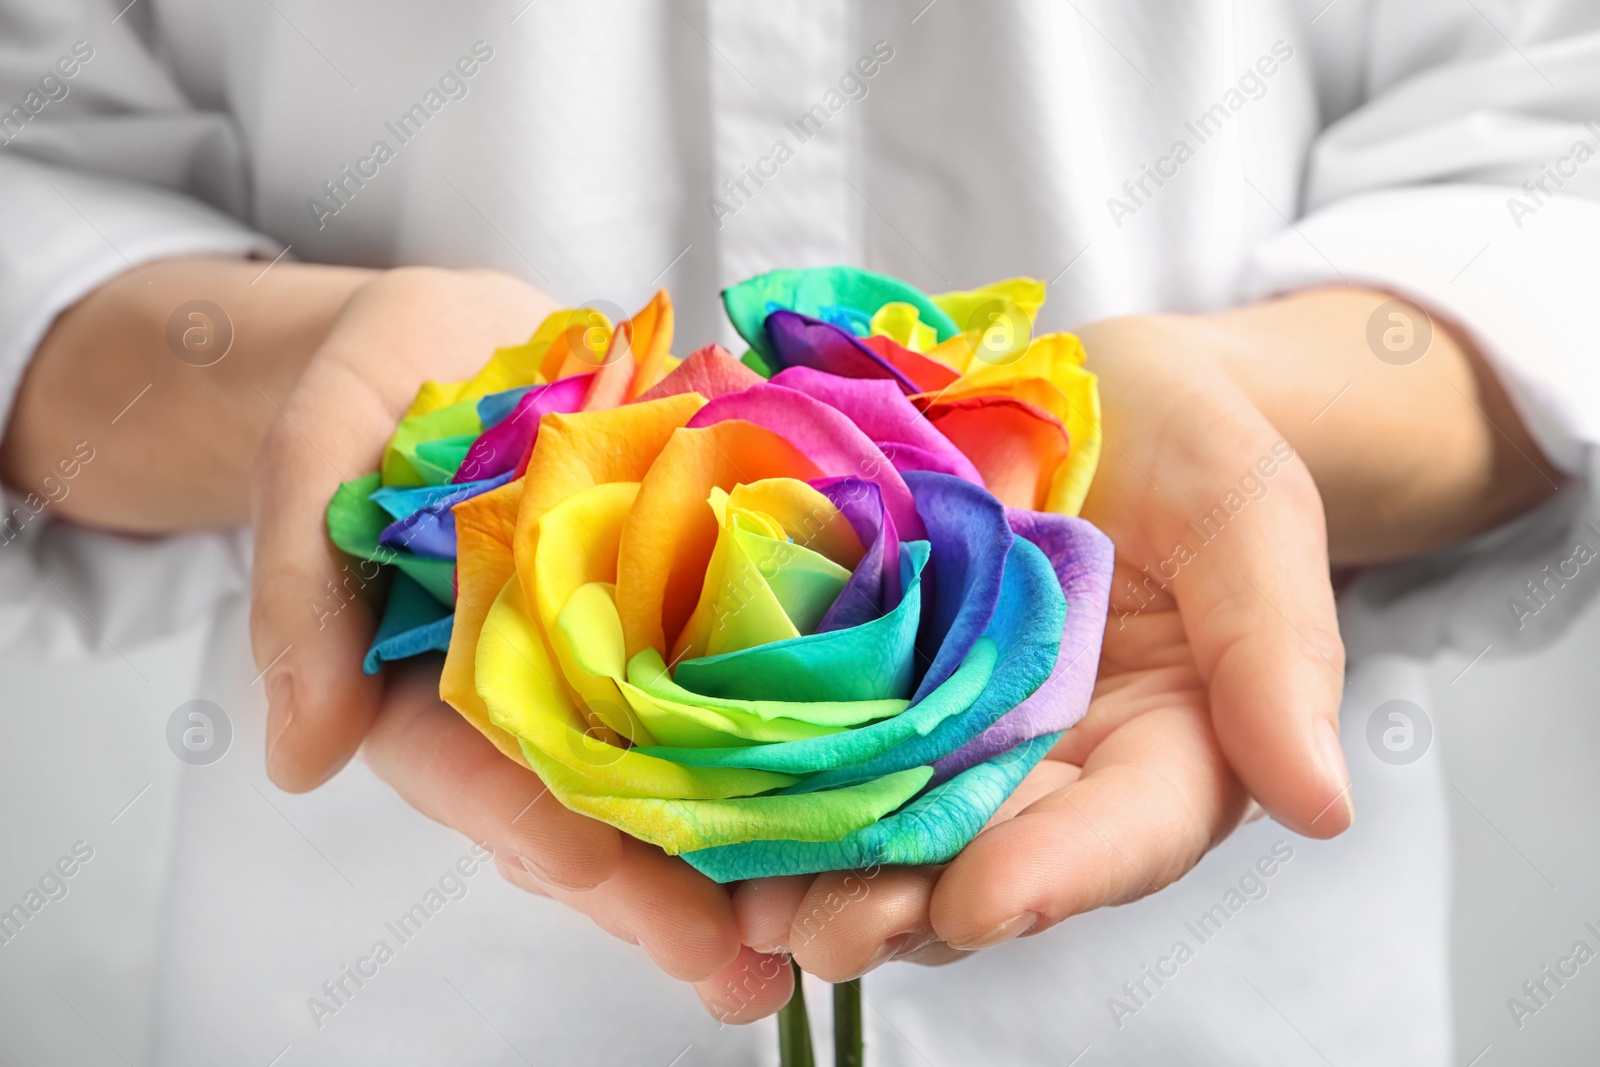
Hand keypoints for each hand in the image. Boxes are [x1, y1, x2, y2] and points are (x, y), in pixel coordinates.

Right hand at [249, 267, 769, 998]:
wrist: (457, 338)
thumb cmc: (371, 394)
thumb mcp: (316, 458)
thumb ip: (300, 593)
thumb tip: (298, 756)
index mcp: (433, 688)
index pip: (486, 780)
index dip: (541, 833)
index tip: (597, 880)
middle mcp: (534, 697)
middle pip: (593, 814)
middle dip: (658, 895)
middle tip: (736, 966)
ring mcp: (612, 661)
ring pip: (669, 777)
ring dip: (734, 855)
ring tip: (807, 925)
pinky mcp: (681, 612)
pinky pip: (730, 686)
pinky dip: (781, 740)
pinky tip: (852, 790)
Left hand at [721, 309, 1357, 994]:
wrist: (1090, 398)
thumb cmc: (1191, 447)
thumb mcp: (1249, 512)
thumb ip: (1278, 649)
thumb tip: (1321, 803)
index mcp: (1172, 744)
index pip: (1129, 830)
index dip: (1060, 874)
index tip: (983, 903)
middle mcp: (1060, 766)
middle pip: (992, 858)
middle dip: (909, 903)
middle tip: (827, 932)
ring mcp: (964, 732)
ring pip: (901, 827)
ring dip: (827, 871)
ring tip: (756, 902)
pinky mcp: (882, 688)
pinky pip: (833, 750)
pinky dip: (778, 788)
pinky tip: (720, 816)